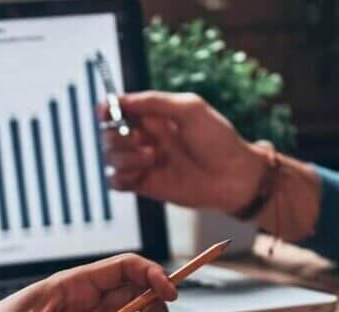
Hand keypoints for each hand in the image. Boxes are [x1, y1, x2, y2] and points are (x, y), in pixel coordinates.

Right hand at [102, 92, 269, 213]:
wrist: (233, 177)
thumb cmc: (218, 140)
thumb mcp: (190, 109)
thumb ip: (154, 101)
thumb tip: (121, 100)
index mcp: (155, 116)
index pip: (118, 109)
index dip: (107, 109)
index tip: (105, 112)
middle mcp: (146, 138)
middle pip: (109, 133)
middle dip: (117, 135)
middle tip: (140, 139)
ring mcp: (144, 162)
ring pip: (110, 157)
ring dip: (125, 157)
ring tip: (151, 158)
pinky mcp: (144, 185)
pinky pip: (115, 181)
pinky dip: (120, 177)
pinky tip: (139, 175)